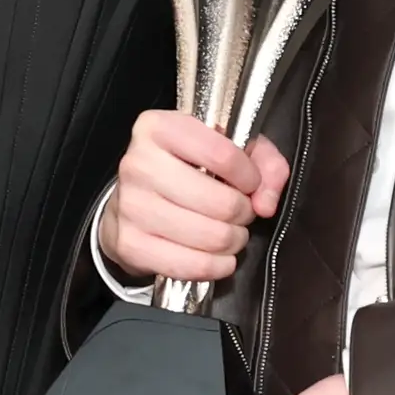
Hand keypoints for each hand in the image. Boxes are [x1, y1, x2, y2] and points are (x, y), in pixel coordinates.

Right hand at [102, 111, 289, 287]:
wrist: (132, 201)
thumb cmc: (186, 169)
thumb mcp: (230, 148)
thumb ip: (265, 163)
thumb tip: (265, 204)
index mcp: (159, 128)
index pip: (222, 155)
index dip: (250, 176)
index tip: (250, 183)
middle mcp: (138, 164)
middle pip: (220, 203)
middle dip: (242, 214)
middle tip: (238, 212)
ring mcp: (130, 206)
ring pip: (211, 237)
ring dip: (231, 240)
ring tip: (227, 232)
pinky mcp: (129, 244)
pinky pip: (191, 265)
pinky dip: (215, 266)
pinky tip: (217, 257)